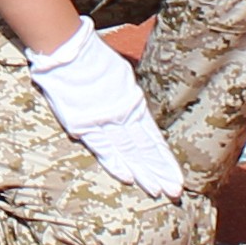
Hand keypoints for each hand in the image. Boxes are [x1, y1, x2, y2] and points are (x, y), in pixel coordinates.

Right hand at [23, 22, 182, 195]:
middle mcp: (123, 115)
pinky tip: (128, 178)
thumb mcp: (122, 74)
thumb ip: (128, 96)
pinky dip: (115, 163)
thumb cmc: (94, 58)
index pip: (153, 139)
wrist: (69, 52)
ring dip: (142, 173)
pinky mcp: (83, 124)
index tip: (176, 178)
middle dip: (159, 172)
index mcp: (134, 103)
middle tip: (174, 192)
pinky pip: (102, 148)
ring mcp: (103, 121)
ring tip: (157, 191)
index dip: (164, 160)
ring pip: (128, 153)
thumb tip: (133, 107)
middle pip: (145, 150)